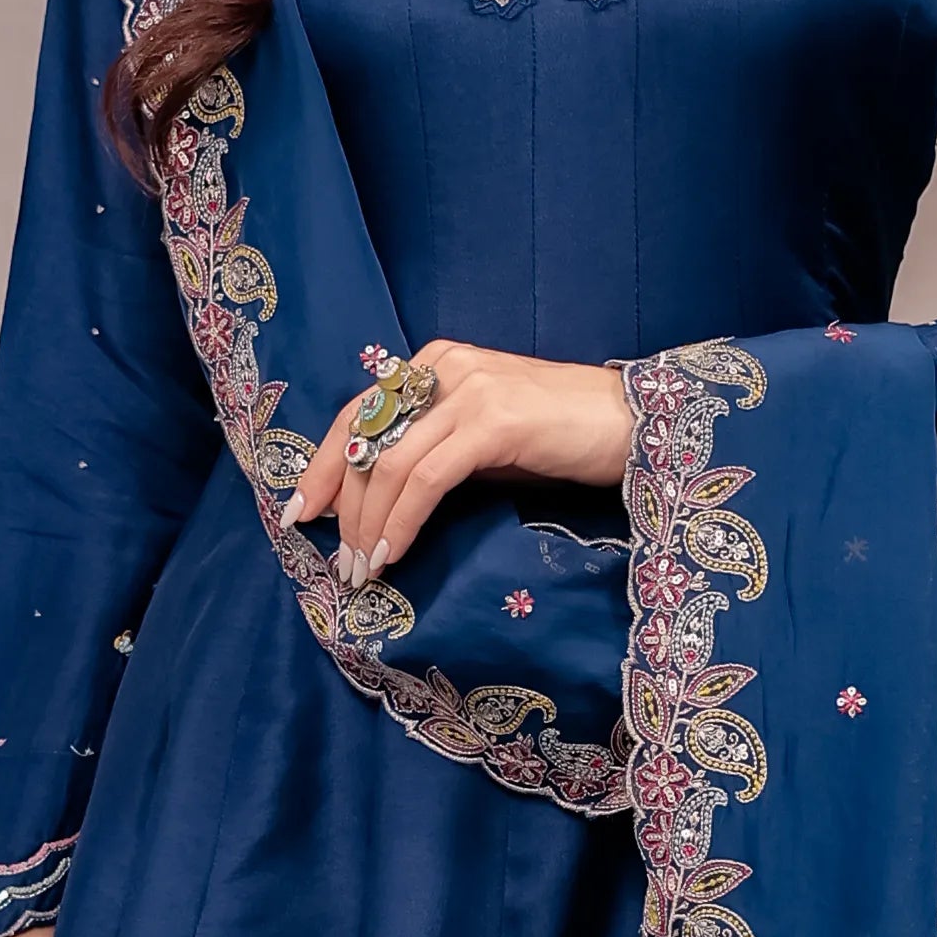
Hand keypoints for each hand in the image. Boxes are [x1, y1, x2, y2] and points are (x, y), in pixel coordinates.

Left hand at [285, 339, 632, 582]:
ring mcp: (469, 390)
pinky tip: (393, 553)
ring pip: (389, 463)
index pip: (359, 413)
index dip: (324, 465)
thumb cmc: (563, 438)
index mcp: (437, 366)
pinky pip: (426, 479)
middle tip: (339, 562)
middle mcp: (444, 368)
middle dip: (342, 506)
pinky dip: (401, 521)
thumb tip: (378, 502)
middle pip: (364, 438)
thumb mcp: (485, 439)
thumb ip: (435, 451)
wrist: (634, 424)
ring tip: (364, 570)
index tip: (302, 512)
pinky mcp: (493, 422)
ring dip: (368, 525)